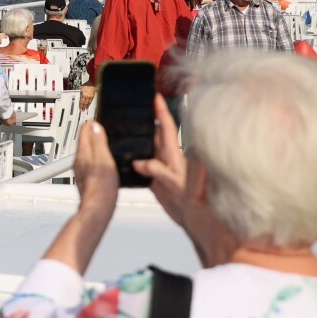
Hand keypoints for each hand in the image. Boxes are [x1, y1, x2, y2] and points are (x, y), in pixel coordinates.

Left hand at [73, 120, 119, 213]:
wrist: (97, 209)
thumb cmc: (101, 188)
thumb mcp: (104, 160)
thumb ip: (99, 142)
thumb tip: (95, 126)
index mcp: (83, 152)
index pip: (84, 130)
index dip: (94, 122)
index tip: (102, 117)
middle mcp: (80, 160)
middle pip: (85, 139)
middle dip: (94, 132)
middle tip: (105, 128)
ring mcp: (82, 169)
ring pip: (88, 151)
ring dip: (96, 145)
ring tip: (107, 142)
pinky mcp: (87, 178)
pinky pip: (92, 162)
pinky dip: (98, 157)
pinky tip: (106, 162)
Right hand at [134, 96, 188, 225]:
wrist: (194, 221)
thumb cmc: (191, 204)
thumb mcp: (176, 187)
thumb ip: (159, 173)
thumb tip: (140, 162)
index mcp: (173, 156)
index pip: (166, 128)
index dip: (161, 111)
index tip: (155, 96)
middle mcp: (166, 159)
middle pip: (154, 134)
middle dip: (145, 120)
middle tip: (132, 107)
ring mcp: (160, 168)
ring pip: (146, 148)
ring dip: (136, 139)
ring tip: (122, 128)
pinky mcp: (154, 179)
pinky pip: (140, 164)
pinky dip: (131, 157)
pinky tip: (122, 157)